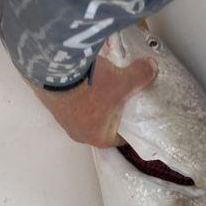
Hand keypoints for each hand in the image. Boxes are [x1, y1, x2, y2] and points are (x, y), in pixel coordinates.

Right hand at [32, 54, 156, 147]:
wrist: (53, 71)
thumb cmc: (92, 87)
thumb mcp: (122, 81)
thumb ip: (140, 76)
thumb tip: (152, 67)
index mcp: (100, 138)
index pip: (120, 138)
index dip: (129, 126)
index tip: (135, 114)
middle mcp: (80, 134)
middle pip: (102, 124)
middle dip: (111, 112)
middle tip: (120, 96)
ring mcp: (64, 120)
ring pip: (85, 113)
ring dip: (93, 102)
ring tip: (101, 85)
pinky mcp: (52, 104)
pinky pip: (71, 101)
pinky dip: (79, 92)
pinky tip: (84, 78)